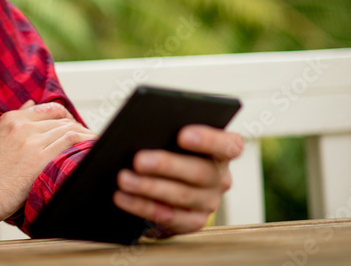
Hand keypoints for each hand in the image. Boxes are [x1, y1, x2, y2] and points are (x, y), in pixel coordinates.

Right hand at [0, 101, 95, 227]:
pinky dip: (85, 143)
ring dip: (84, 136)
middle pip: (61, 119)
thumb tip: (27, 105)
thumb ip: (5, 123)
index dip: (64, 117)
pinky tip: (90, 150)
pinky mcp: (40, 160)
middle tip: (85, 139)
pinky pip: (70, 143)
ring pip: (68, 129)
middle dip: (77, 127)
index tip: (70, 127)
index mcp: (9, 120)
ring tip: (92, 145)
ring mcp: (31, 142)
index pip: (47, 109)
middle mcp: (22, 126)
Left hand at [113, 125, 243, 234]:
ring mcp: (208, 202)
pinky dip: (141, 206)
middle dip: (166, 165)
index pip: (228, 145)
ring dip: (149, 187)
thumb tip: (134, 131)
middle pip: (199, 171)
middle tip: (138, 160)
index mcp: (220, 151)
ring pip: (181, 195)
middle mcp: (220, 178)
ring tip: (123, 178)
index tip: (182, 135)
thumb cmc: (165, 149)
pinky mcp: (192, 221)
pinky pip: (168, 216)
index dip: (209, 139)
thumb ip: (160, 131)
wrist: (163, 184)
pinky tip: (122, 197)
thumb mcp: (167, 137)